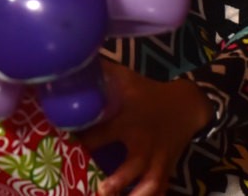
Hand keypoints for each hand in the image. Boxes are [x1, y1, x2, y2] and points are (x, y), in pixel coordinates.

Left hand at [78, 60, 212, 195]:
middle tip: (97, 190)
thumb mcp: (123, 77)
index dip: (82, 140)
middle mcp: (143, 141)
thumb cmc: (145, 91)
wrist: (184, 105)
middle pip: (133, 164)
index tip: (63, 148)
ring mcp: (157, 158)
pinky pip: (160, 188)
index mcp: (127, 119)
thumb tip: (68, 65)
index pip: (101, 132)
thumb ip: (97, 75)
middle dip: (116, 179)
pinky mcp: (166, 169)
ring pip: (150, 182)